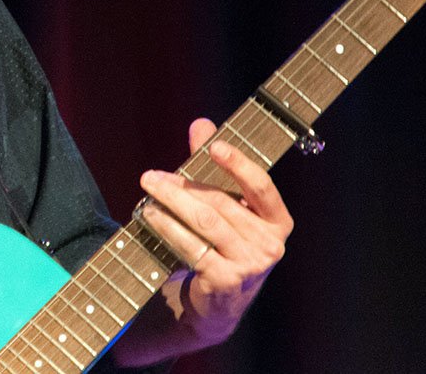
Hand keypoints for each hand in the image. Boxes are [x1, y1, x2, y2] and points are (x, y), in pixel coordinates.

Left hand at [137, 118, 293, 342]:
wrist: (221, 301)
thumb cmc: (225, 244)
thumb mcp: (226, 206)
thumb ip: (214, 167)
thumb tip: (201, 124)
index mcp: (277, 220)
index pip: (261, 185)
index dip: (238, 164)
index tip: (215, 146)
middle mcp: (270, 243)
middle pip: (221, 203)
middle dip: (183, 186)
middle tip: (152, 176)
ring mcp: (250, 264)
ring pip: (206, 222)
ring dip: (172, 203)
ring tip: (149, 191)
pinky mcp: (226, 280)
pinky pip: (192, 246)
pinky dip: (168, 228)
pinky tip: (151, 217)